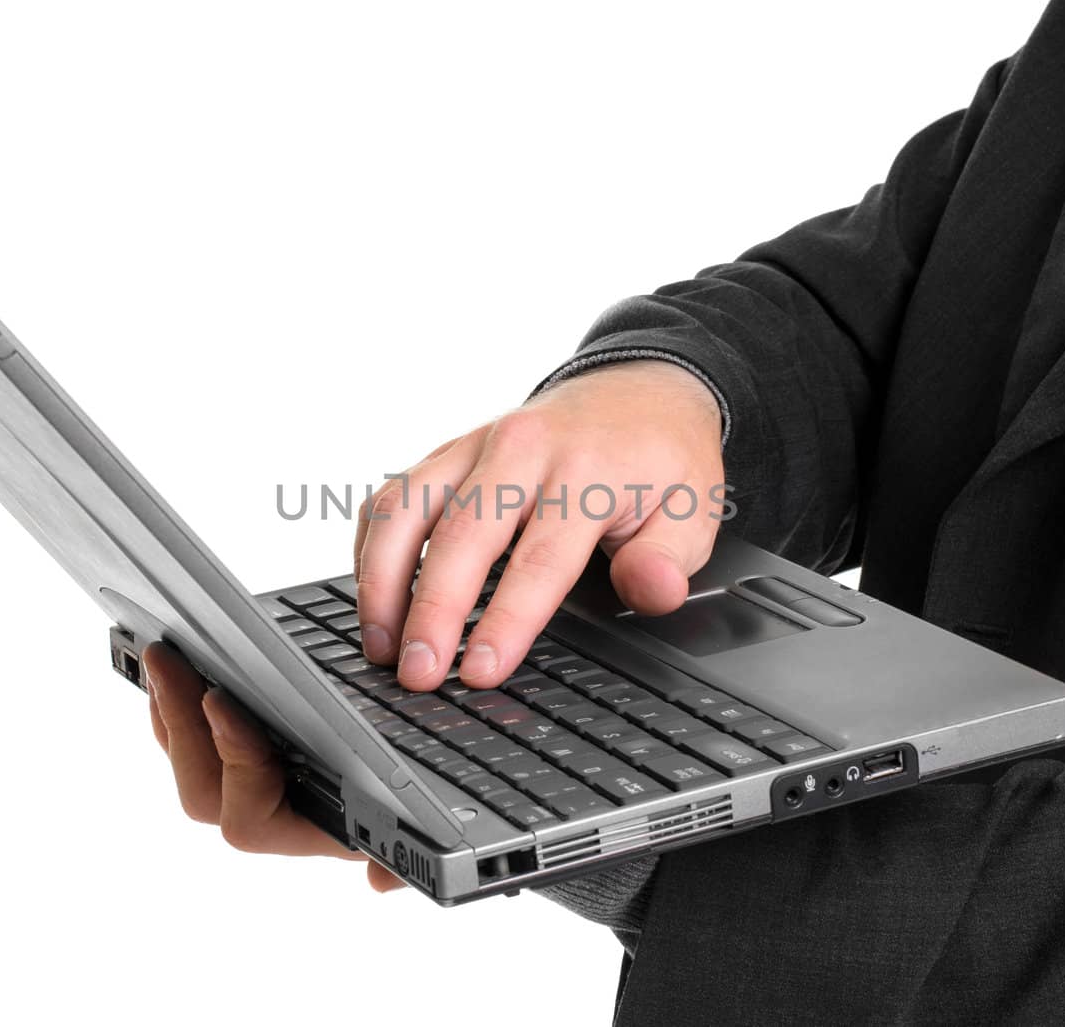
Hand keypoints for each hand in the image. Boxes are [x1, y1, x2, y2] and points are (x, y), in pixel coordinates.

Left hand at [142, 641, 402, 890]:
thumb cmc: (411, 804)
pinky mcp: (233, 747)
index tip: (222, 702)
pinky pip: (187, 735)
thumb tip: (381, 880)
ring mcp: (244, 781)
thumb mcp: (417, 821)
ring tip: (163, 656)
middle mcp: (267, 812)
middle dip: (180, 724)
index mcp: (305, 828)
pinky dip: (174, 701)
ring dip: (168, 708)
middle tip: (170, 662)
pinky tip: (176, 661)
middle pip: (200, 788)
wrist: (405, 782)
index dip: (233, 758)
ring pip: (186, 758)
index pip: (248, 816)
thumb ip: (405, 855)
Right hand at [355, 360, 724, 690]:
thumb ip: (668, 559)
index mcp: (584, 470)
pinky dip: (370, 549)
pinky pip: (390, 497)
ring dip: (382, 582)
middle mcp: (519, 450)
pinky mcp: (446, 452)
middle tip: (416, 675)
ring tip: (380, 646)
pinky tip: (373, 596)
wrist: (636, 389)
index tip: (480, 670)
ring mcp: (473, 446)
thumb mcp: (694, 510)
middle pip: (458, 537)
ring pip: (404, 509)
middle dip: (429, 612)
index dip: (505, 620)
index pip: (538, 558)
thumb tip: (650, 590)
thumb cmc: (659, 459)